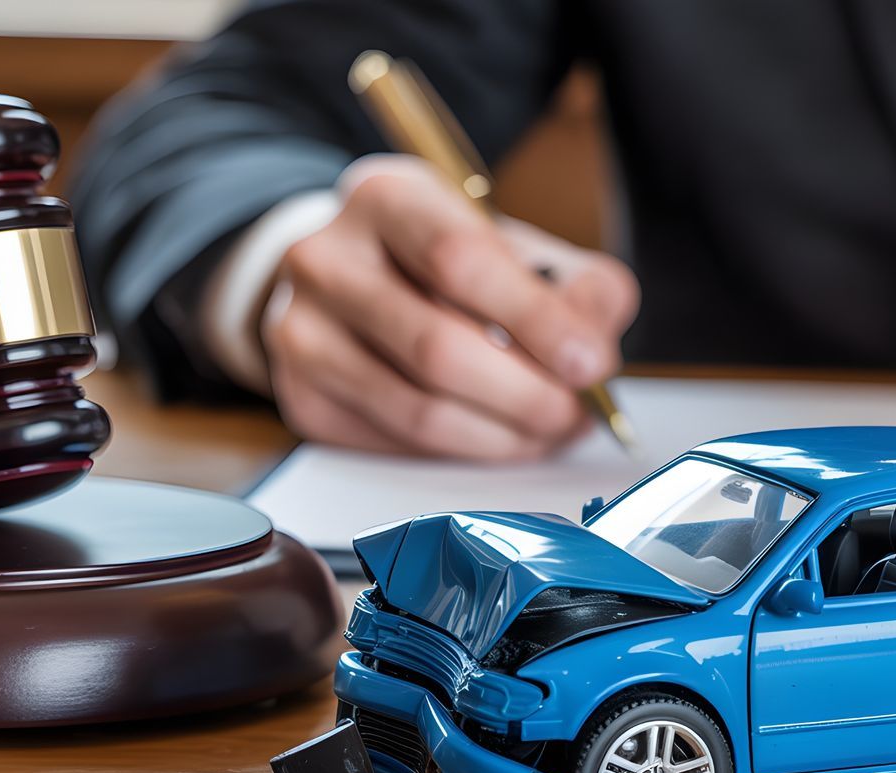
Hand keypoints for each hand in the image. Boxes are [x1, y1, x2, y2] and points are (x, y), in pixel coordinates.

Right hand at [261, 155, 638, 459]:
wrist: (343, 278)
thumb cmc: (438, 261)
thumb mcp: (511, 243)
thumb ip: (574, 284)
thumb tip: (595, 349)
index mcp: (385, 197)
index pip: (460, 261)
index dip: (535, 320)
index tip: (591, 362)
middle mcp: (325, 259)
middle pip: (437, 347)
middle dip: (525, 394)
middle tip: (575, 413)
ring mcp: (300, 332)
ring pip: (417, 409)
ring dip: (501, 435)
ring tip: (547, 431)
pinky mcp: (302, 398)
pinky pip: (397, 444)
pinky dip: (462, 452)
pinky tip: (496, 436)